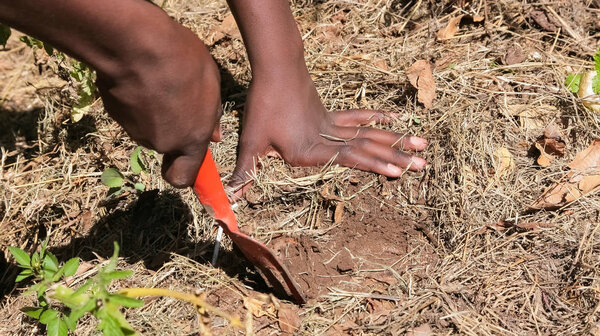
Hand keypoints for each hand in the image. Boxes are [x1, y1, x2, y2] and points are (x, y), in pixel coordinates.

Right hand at [0, 0, 221, 187]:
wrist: (135, 44)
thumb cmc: (183, 60)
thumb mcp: (211, 83)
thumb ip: (212, 115)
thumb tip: (215, 137)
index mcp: (191, 139)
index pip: (183, 177)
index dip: (183, 173)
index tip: (182, 162)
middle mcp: (162, 142)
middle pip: (166, 145)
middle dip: (169, 129)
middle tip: (172, 98)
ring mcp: (135, 130)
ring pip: (147, 127)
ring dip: (152, 111)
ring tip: (157, 80)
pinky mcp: (114, 114)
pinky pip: (129, 112)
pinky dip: (134, 101)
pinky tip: (138, 76)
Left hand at [230, 72, 426, 193]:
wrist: (275, 70)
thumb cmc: (263, 106)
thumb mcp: (251, 141)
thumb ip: (245, 171)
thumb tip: (230, 198)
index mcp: (312, 150)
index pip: (349, 159)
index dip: (375, 166)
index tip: (398, 172)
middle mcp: (328, 138)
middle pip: (368, 148)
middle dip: (396, 157)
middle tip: (423, 164)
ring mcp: (332, 125)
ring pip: (369, 134)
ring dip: (395, 141)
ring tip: (420, 144)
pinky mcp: (331, 114)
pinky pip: (359, 117)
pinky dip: (376, 119)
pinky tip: (393, 120)